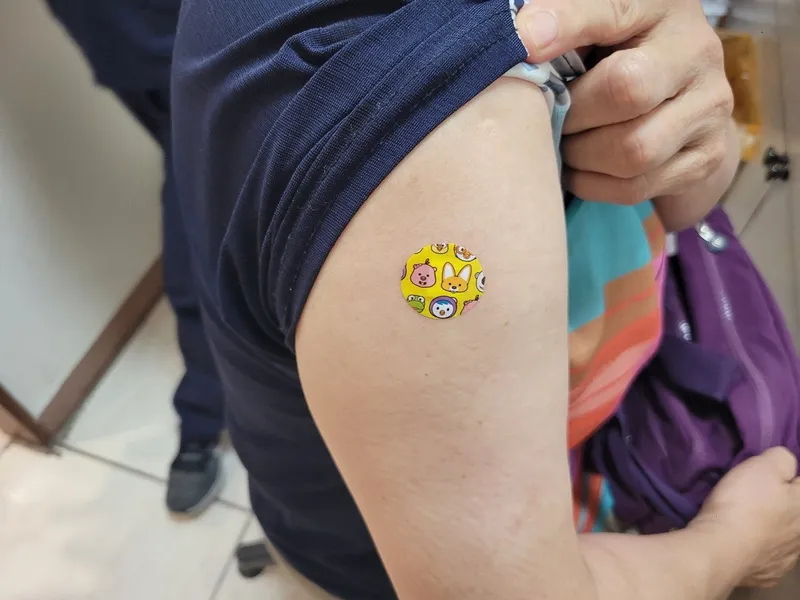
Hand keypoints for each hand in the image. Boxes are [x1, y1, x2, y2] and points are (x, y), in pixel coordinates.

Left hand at [516, 0, 734, 204]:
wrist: (686, 102)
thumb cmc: (623, 56)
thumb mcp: (599, 27)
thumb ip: (566, 24)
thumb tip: (520, 39)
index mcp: (661, 6)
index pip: (614, 9)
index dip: (567, 25)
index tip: (523, 43)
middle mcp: (696, 52)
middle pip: (627, 90)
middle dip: (574, 114)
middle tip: (552, 118)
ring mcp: (708, 108)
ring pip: (633, 150)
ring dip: (581, 156)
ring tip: (565, 144)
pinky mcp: (705, 157)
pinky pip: (636, 186)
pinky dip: (593, 184)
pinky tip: (580, 170)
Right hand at [693, 448, 799, 588]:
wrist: (720, 549)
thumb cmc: (744, 504)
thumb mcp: (762, 466)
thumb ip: (781, 459)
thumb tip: (787, 464)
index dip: (786, 476)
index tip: (767, 473)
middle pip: (795, 513)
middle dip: (781, 504)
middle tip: (755, 495)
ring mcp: (788, 559)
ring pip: (785, 538)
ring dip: (772, 530)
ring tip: (747, 522)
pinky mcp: (769, 575)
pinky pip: (769, 558)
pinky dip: (759, 550)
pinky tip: (745, 544)